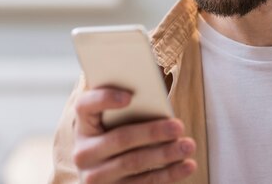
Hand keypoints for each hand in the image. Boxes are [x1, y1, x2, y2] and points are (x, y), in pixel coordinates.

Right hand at [73, 87, 196, 182]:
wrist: (105, 173)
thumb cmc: (119, 134)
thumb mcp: (115, 122)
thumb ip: (131, 110)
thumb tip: (160, 107)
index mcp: (84, 125)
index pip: (85, 106)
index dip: (105, 98)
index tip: (129, 96)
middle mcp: (84, 152)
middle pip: (120, 138)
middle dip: (152, 132)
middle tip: (179, 126)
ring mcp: (95, 177)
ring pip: (133, 163)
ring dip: (165, 154)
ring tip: (188, 145)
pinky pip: (143, 183)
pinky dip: (168, 174)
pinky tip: (187, 166)